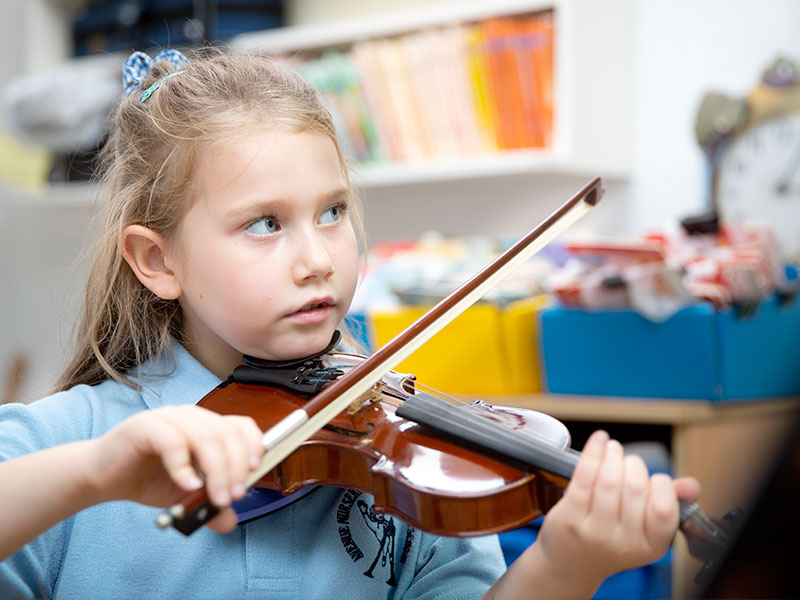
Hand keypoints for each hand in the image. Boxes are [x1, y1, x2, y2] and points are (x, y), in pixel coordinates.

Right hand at [86, 405, 264, 532]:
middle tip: (234, 496)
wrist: (101, 477)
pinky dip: (184, 467)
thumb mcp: (185, 496)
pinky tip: (186, 486)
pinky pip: (173, 442)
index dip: (253, 444)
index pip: (240, 425)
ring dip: (216, 471)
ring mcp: (169, 418)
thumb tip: (229, 521)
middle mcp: (191, 417)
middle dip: (235, 468)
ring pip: (206, 437)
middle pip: (227, 434)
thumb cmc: (146, 479)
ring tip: (215, 497)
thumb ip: (208, 506)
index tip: (255, 470)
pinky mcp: (145, 426)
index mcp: (206, 426)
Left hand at [535, 430, 700, 585]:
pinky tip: (599, 441)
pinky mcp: (570, 517)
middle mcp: (624, 542)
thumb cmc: (612, 539)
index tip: (652, 477)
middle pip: (635, 487)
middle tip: (628, 461)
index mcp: (651, 546)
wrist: (572, 563)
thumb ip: (670, 504)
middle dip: (633, 464)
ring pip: (609, 480)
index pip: (664, 508)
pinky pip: (584, 477)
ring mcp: (595, 532)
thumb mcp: (645, 530)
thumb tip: (692, 485)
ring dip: (613, 455)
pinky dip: (593, 453)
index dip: (660, 483)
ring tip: (613, 448)